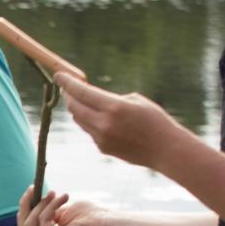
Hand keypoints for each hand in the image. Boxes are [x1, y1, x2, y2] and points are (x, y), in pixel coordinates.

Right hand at [18, 188, 111, 225]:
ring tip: (56, 193)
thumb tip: (32, 201)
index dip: (26, 209)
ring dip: (40, 204)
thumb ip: (48, 210)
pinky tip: (64, 198)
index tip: (33, 191)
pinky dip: (51, 205)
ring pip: (29, 224)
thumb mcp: (63, 211)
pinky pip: (43, 219)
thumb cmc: (92, 215)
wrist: (108, 223)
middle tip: (33, 188)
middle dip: (25, 206)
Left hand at [55, 72, 189, 172]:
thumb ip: (111, 98)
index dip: (67, 82)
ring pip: (80, 119)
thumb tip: (91, 98)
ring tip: (80, 98)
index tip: (58, 75)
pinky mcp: (102, 148)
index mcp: (114, 107)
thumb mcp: (135, 100)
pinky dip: (89, 121)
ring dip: (77, 108)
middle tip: (67, 87)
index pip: (82, 92)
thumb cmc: (155, 120)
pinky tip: (97, 117)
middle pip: (75, 107)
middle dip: (69, 95)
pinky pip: (90, 131)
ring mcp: (101, 138)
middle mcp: (104, 124)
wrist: (165, 150)